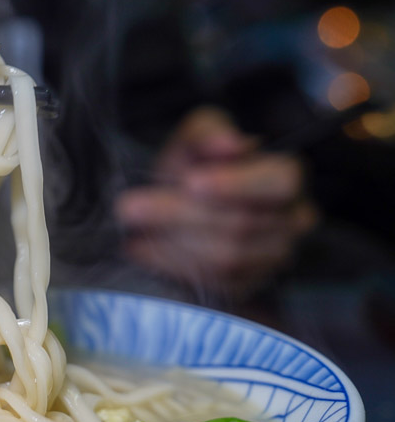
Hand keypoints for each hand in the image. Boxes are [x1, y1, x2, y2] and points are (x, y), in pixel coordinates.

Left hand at [115, 107, 316, 299]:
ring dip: (172, 243)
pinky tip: (143, 251)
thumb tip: (231, 143)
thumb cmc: (190, 169)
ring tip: (131, 231)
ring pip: (226, 257)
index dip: (238, 183)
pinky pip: (212, 284)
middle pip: (242, 223)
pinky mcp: (247, 287)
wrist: (173, 210)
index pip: (280, 181)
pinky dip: (172, 266)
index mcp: (284, 177)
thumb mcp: (193, 139)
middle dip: (180, 215)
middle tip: (128, 207)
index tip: (190, 182)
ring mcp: (273, 259)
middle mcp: (291, 221)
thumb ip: (208, 134)